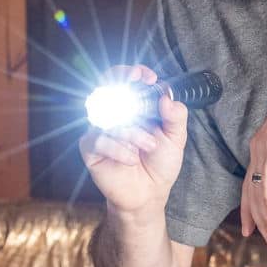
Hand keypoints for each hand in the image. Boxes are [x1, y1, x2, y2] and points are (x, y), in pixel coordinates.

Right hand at [79, 65, 187, 214]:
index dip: (133, 73)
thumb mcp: (175, 139)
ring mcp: (101, 130)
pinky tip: (130, 159)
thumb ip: (175, 116)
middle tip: (137, 85)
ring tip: (147, 147)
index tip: (147, 77)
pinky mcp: (91, 148)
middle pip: (107, 87)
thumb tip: (167, 96)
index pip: (127, 80)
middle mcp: (116, 114)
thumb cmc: (159, 164)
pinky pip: (100, 139)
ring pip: (109, 117)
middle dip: (122, 83)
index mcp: (135, 107)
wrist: (149, 194)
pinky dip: (118, 149)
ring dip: (132, 132)